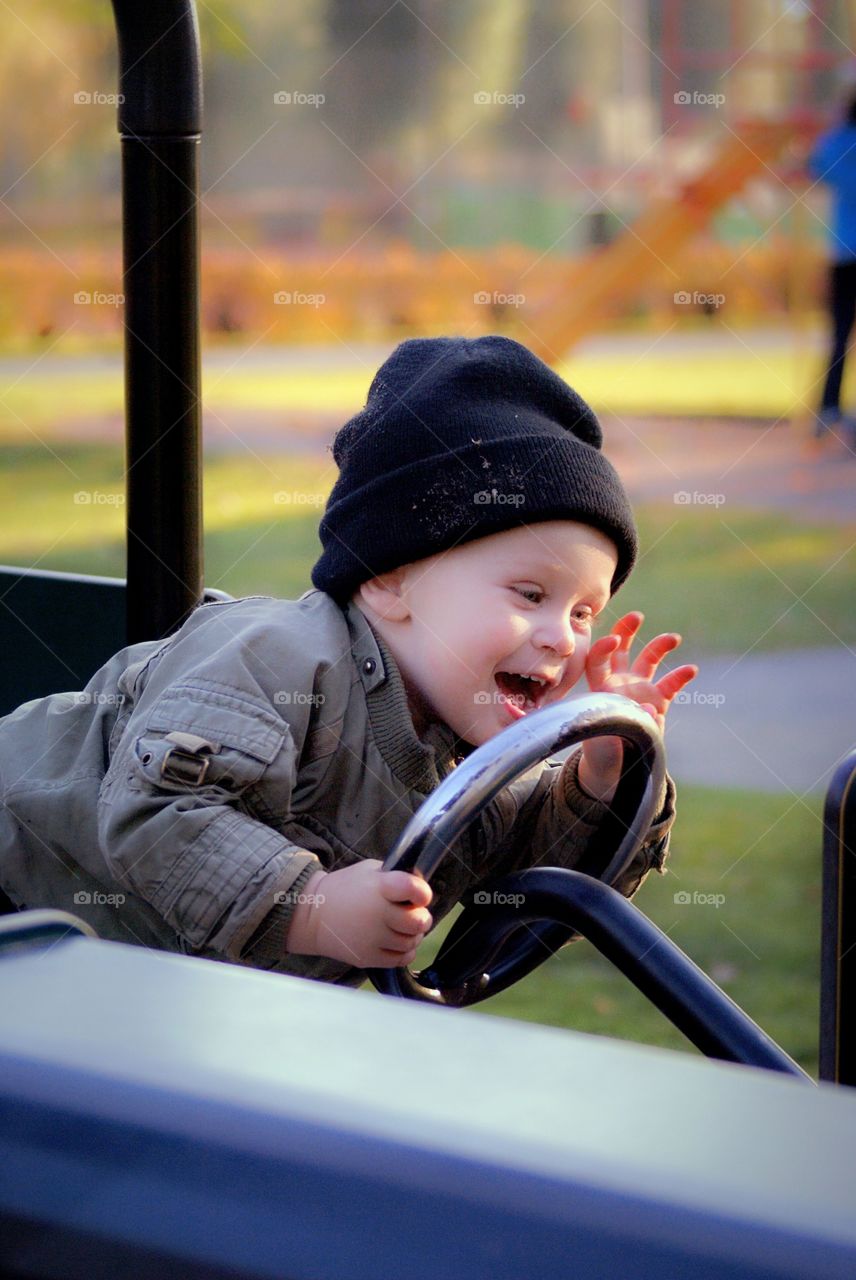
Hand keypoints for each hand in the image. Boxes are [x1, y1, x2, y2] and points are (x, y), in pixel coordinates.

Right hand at [285, 861, 432, 968]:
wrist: (312, 915)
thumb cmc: (344, 889)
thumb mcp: (368, 871)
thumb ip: (394, 877)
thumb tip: (419, 888)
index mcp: (379, 887)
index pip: (414, 889)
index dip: (423, 893)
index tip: (420, 895)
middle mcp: (377, 913)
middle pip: (418, 921)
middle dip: (421, 917)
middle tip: (415, 914)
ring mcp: (373, 938)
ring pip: (412, 942)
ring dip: (413, 935)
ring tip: (402, 928)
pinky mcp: (368, 957)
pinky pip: (402, 959)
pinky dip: (404, 951)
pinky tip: (396, 941)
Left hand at [578, 611, 696, 800]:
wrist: (616, 767)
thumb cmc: (600, 751)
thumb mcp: (602, 740)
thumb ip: (622, 723)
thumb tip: (647, 708)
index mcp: (598, 688)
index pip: (597, 661)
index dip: (602, 649)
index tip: (612, 640)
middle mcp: (618, 683)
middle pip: (620, 649)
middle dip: (627, 630)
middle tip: (636, 616)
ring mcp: (639, 690)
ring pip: (648, 660)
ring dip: (659, 646)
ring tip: (673, 638)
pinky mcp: (658, 701)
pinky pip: (670, 685)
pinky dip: (680, 676)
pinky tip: (691, 669)